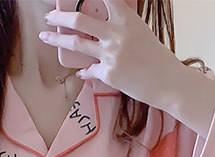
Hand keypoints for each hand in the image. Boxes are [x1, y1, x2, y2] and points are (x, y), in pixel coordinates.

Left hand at [40, 0, 181, 106]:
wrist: (168, 82)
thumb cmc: (157, 58)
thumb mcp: (140, 32)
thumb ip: (119, 26)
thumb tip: (99, 27)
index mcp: (126, 18)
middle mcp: (116, 34)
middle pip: (79, 20)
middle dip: (59, 17)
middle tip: (49, 16)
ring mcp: (111, 54)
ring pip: (76, 44)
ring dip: (56, 40)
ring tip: (45, 37)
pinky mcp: (109, 74)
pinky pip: (89, 70)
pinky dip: (84, 71)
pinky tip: (81, 71)